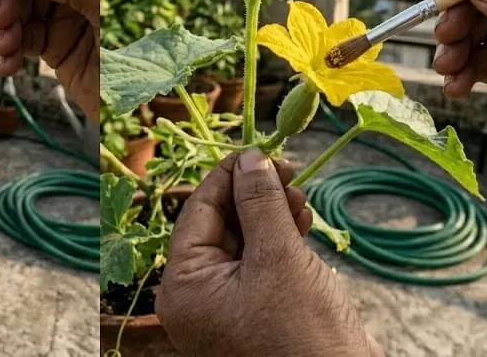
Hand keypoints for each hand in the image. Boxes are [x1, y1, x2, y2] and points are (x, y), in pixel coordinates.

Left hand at [156, 150, 380, 356]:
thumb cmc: (302, 335)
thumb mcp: (279, 258)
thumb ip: (260, 203)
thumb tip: (249, 160)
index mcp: (184, 287)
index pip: (198, 212)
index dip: (228, 176)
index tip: (257, 150)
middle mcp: (197, 296)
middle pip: (220, 224)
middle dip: (253, 193)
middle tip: (286, 168)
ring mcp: (226, 305)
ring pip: (243, 239)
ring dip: (271, 212)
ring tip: (299, 196)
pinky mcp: (257, 309)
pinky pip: (261, 261)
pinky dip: (280, 237)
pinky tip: (301, 218)